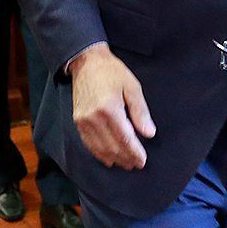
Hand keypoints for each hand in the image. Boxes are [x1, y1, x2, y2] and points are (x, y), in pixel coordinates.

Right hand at [68, 44, 155, 169]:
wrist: (87, 63)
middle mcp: (94, 118)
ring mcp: (83, 121)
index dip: (134, 152)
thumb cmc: (112, 72)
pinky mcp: (77, 122)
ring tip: (125, 163)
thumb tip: (148, 133)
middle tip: (136, 164)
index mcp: (110, 108)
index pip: (124, 138)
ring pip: (100, 149)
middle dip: (126, 158)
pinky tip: (108, 157)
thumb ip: (140, 112)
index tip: (142, 160)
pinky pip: (89, 144)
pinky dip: (99, 153)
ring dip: (114, 158)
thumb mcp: (132, 87)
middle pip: (112, 147)